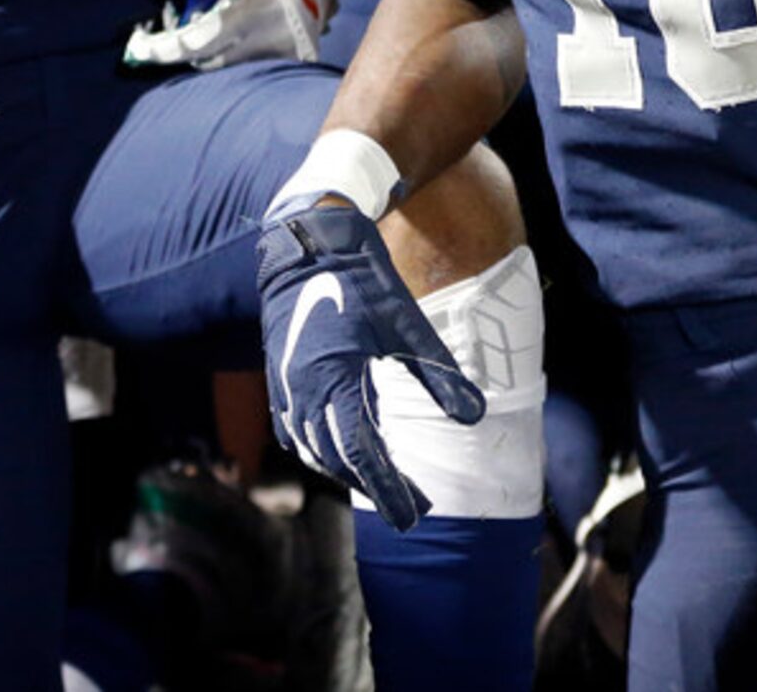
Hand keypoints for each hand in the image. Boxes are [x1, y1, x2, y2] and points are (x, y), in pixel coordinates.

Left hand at [126, 0, 344, 70]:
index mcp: (261, 11)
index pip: (203, 41)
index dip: (166, 48)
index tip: (137, 48)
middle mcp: (276, 40)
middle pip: (210, 60)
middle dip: (184, 47)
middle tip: (171, 25)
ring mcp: (287, 56)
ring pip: (227, 68)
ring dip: (207, 52)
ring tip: (201, 25)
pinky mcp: (294, 63)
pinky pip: (247, 69)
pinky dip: (229, 55)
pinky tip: (226, 35)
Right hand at [258, 202, 484, 528]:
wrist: (310, 241)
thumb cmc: (363, 279)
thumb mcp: (407, 326)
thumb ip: (439, 375)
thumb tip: (475, 417)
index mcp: (334, 384)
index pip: (363, 455)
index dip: (388, 489)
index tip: (412, 517)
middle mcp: (302, 394)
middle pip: (337, 459)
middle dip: (374, 485)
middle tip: (409, 507)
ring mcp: (285, 387)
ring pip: (314, 448)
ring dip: (346, 469)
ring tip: (381, 483)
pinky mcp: (281, 376)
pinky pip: (298, 429)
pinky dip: (321, 446)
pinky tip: (340, 449)